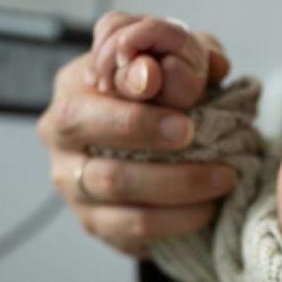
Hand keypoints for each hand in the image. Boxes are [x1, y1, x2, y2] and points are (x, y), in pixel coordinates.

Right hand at [37, 22, 234, 256]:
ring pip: (114, 182)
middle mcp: (59, 132)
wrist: (163, 159)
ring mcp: (70, 181)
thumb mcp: (180, 67)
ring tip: (222, 176)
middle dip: (141, 128)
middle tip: (191, 132)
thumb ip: (192, 55)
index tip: (161, 82)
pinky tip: (206, 209)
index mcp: (76, 84)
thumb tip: (209, 65)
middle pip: (85, 125)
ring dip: (175, 181)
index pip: (95, 77)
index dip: (128, 82)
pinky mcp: (93, 222)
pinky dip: (174, 219)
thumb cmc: (168, 102)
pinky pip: (131, 226)